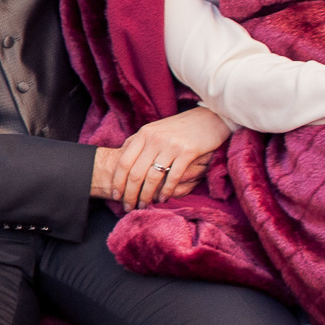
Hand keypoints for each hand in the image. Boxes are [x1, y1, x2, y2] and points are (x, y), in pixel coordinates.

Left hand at [100, 106, 232, 208]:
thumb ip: (138, 141)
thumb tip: (121, 154)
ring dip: (146, 195)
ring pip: (152, 178)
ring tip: (144, 205)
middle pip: (135, 173)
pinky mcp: (188, 152)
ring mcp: (171, 145)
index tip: (115, 195)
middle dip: (130, 194)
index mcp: (143, 134)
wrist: (209, 117)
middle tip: (128, 207)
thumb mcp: (155, 129)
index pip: (123, 162)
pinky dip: (166, 191)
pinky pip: (173, 177)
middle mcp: (154, 139)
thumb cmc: (179, 128)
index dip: (117, 181)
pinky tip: (163, 199)